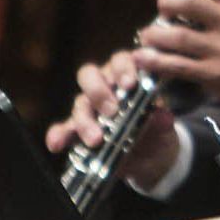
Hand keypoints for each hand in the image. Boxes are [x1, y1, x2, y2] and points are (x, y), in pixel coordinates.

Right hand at [45, 51, 177, 185]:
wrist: (150, 158)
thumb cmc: (155, 132)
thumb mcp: (163, 128)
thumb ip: (162, 121)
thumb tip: (163, 116)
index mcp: (127, 78)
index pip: (120, 61)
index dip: (123, 68)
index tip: (129, 84)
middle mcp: (105, 87)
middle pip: (90, 75)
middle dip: (99, 91)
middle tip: (112, 111)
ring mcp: (89, 109)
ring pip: (79, 103)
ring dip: (84, 120)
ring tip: (95, 139)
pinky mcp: (78, 131)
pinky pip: (63, 129)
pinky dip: (58, 135)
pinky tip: (56, 144)